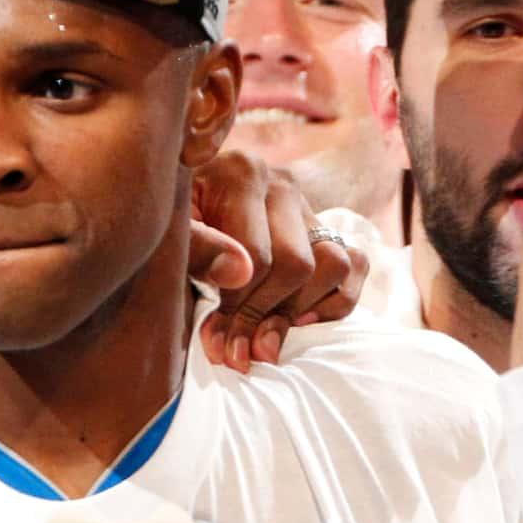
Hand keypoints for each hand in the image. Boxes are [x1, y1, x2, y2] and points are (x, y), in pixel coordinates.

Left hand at [188, 151, 367, 369]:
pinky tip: (297, 322)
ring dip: (300, 310)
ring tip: (265, 336)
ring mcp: (306, 205)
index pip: (260, 256)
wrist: (178, 209)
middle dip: (266, 313)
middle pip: (298, 264)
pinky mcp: (321, 228)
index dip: (238, 306)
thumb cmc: (167, 226)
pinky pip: (355, 264)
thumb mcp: (168, 234)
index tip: (216, 339)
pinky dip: (335, 301)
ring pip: (334, 263)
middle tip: (237, 349)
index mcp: (242, 173)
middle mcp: (282, 183)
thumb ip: (197, 250)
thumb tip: (240, 273)